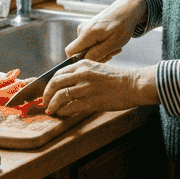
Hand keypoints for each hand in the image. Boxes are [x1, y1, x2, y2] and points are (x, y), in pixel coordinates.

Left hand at [43, 62, 157, 116]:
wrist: (134, 84)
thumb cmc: (118, 78)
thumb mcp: (97, 69)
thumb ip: (82, 73)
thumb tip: (68, 85)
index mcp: (83, 64)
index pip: (58, 73)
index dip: (50, 83)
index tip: (48, 91)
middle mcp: (82, 74)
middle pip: (55, 83)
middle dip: (47, 94)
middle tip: (45, 101)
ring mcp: (86, 87)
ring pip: (60, 96)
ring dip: (52, 105)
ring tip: (50, 110)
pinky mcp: (91, 101)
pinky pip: (70, 107)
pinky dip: (63, 112)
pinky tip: (62, 114)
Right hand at [63, 0, 145, 61]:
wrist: (126, 10)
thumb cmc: (123, 25)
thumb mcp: (115, 42)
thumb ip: (99, 52)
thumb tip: (85, 60)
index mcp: (87, 33)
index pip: (70, 51)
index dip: (78, 61)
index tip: (96, 61)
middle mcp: (82, 30)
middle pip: (80, 53)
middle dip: (96, 57)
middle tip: (112, 53)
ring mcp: (84, 30)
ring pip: (87, 50)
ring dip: (100, 53)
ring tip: (114, 47)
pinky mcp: (88, 30)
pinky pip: (90, 44)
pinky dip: (100, 47)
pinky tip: (111, 44)